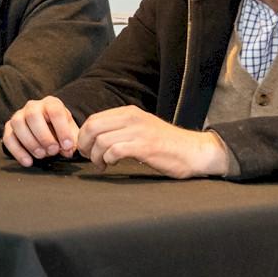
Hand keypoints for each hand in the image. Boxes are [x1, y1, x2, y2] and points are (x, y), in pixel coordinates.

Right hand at [2, 96, 80, 165]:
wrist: (49, 130)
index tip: (67, 145)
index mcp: (51, 103)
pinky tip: (28, 162)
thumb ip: (71, 141)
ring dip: (30, 143)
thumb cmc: (60, 130)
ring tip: (41, 155)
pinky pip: (8, 138)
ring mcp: (19, 115)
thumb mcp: (71, 133)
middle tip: (53, 151)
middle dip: (44, 136)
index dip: (62, 129)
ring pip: (18, 124)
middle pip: (33, 116)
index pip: (55, 111)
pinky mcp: (9, 128)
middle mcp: (33, 106)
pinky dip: (17, 151)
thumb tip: (67, 150)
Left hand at [76, 106, 229, 178]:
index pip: (93, 119)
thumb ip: (120, 129)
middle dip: (84, 145)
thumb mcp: (141, 128)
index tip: (85, 149)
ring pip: (101, 141)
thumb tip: (94, 138)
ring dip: (95, 156)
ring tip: (101, 164)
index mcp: (129, 112)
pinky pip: (114, 151)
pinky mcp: (145, 147)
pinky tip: (112, 165)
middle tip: (88, 157)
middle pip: (92, 127)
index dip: (83, 135)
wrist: (194, 151)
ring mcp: (139, 131)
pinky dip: (108, 160)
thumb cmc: (166, 144)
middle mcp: (132, 118)